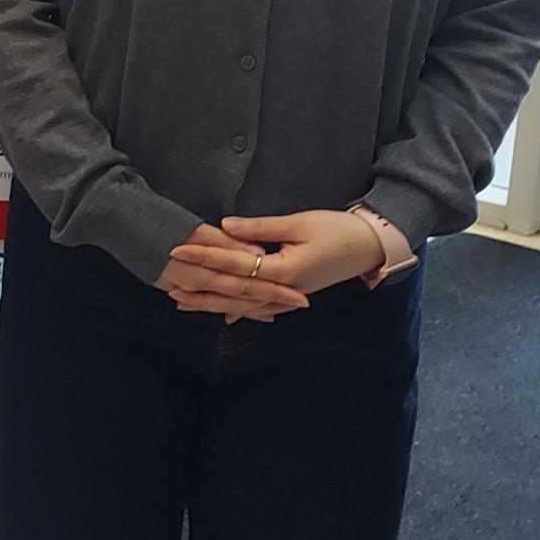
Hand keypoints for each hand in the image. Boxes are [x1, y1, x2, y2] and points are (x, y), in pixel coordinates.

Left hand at [168, 210, 385, 314]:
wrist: (370, 247)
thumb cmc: (337, 231)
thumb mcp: (299, 224)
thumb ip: (260, 228)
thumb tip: (224, 227)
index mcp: (282, 271)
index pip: (234, 264)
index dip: (203, 256)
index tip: (177, 250)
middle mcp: (282, 289)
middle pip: (233, 292)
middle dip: (200, 290)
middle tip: (168, 286)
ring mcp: (287, 296)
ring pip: (243, 304)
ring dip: (213, 303)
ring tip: (183, 302)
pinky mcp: (291, 294)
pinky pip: (260, 306)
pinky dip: (240, 309)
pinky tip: (223, 315)